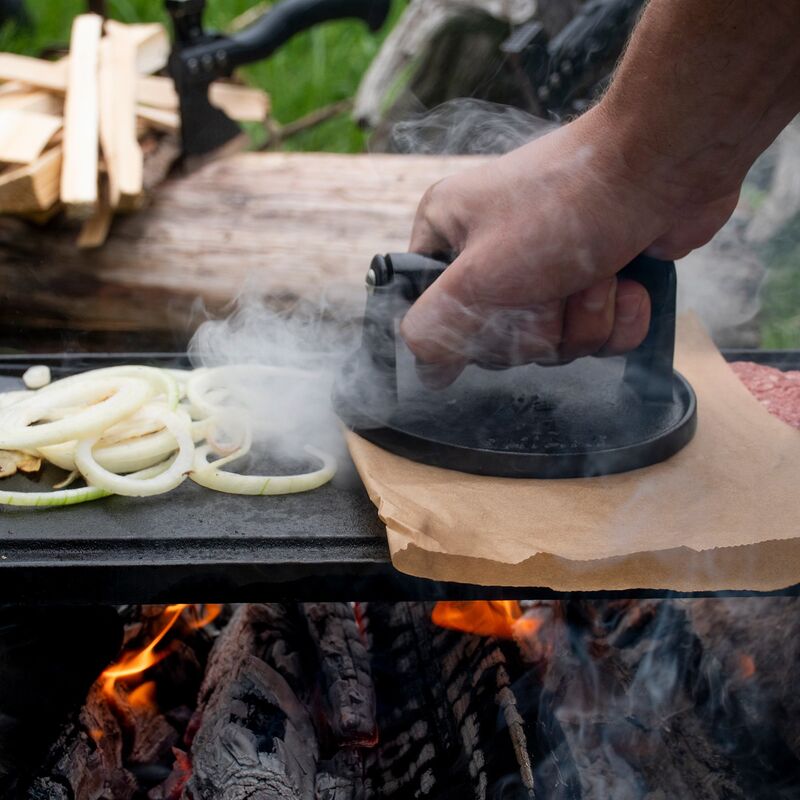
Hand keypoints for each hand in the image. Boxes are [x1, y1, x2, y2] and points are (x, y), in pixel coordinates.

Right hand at [400, 107, 739, 384]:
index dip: (466, 327)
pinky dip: (619, 320)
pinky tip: (628, 284)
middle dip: (539, 325)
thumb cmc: (565, 204)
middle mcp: (493, 254)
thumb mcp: (479, 273)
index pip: (433, 315)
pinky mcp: (594, 282)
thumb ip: (436, 326)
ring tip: (598, 274)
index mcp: (451, 238)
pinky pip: (597, 337)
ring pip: (553, 344)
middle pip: (499, 341)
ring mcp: (546, 269)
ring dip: (584, 319)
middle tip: (552, 282)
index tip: (493, 310)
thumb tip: (426, 369)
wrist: (663, 164)